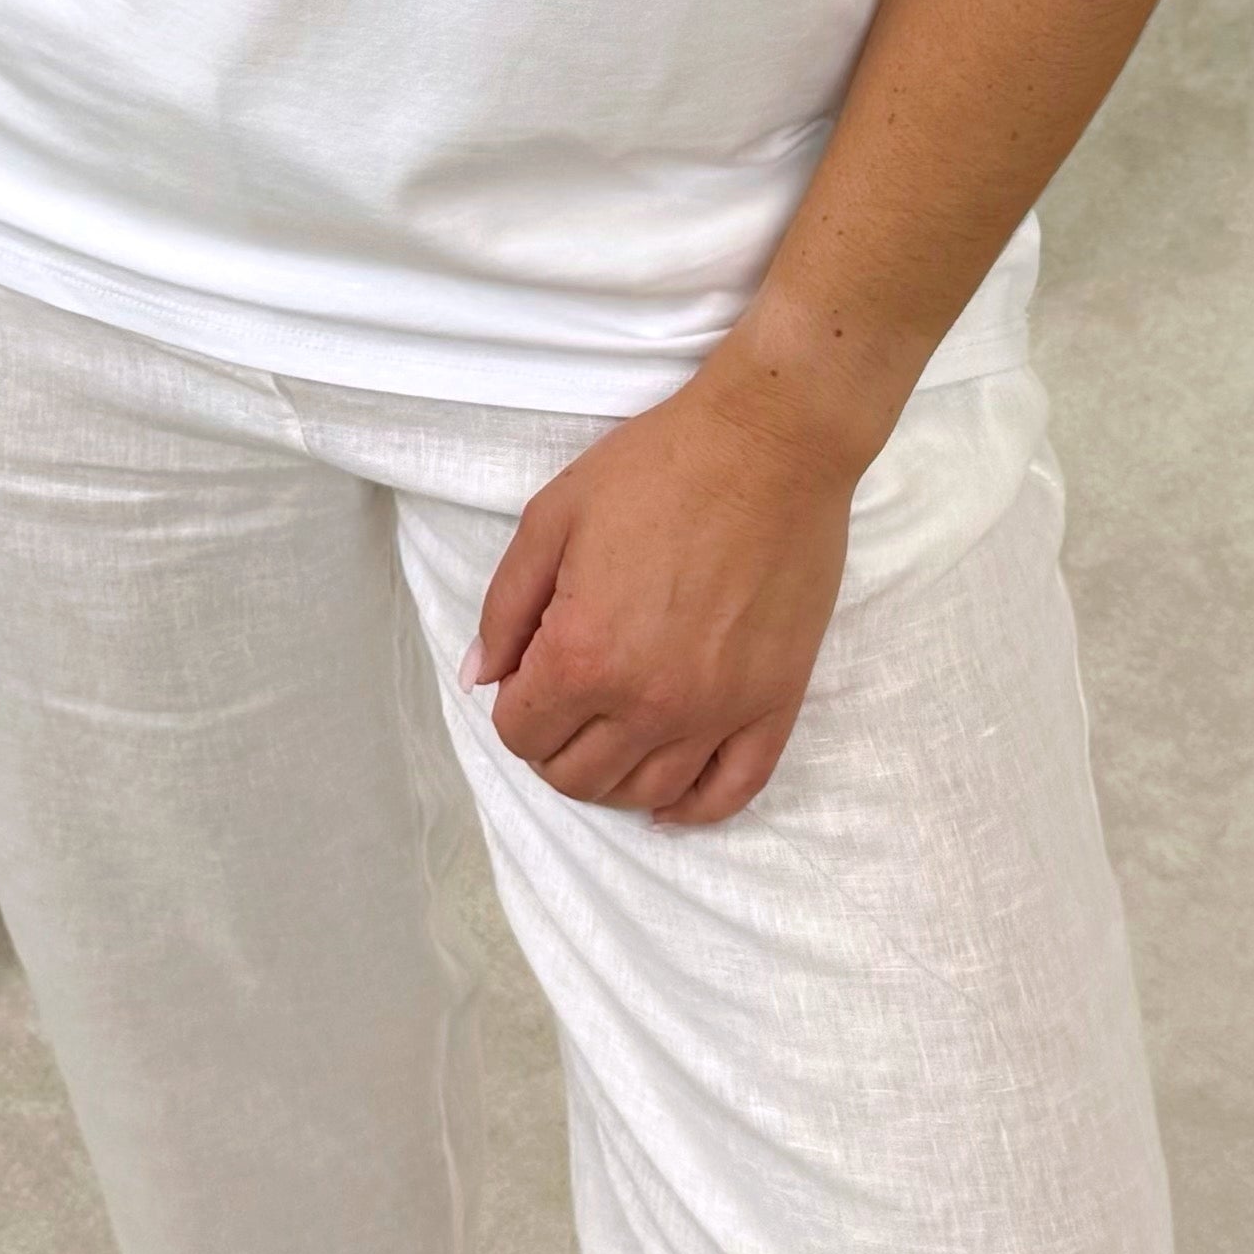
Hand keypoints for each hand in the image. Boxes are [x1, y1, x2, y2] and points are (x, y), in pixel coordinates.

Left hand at [463, 363, 861, 828]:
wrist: (770, 443)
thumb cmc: (658, 468)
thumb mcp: (551, 519)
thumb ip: (505, 608)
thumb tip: (480, 678)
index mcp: (585, 654)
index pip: (523, 734)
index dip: (514, 710)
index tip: (528, 678)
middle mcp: (649, 701)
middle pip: (579, 777)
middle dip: (554, 750)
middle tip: (563, 706)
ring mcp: (716, 711)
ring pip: (648, 794)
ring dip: (614, 780)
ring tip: (610, 739)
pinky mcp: (773, 703)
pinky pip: (732, 791)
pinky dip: (694, 810)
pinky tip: (668, 802)